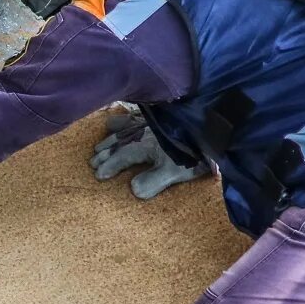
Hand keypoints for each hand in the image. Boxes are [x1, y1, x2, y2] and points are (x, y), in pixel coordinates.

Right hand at [90, 109, 210, 200]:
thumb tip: (133, 190)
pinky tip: (123, 119)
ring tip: (100, 144)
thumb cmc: (194, 152)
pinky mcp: (160, 113)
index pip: (121, 157)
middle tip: (93, 162)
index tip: (98, 175)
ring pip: (124, 127)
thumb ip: (152, 181)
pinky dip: (126, 117)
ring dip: (111, 137)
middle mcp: (142, 131)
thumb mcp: (175, 171)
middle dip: (105, 152)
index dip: (109, 166)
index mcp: (144, 145)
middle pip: (118, 142)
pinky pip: (136, 113)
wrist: (211, 125)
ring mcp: (150, 121)